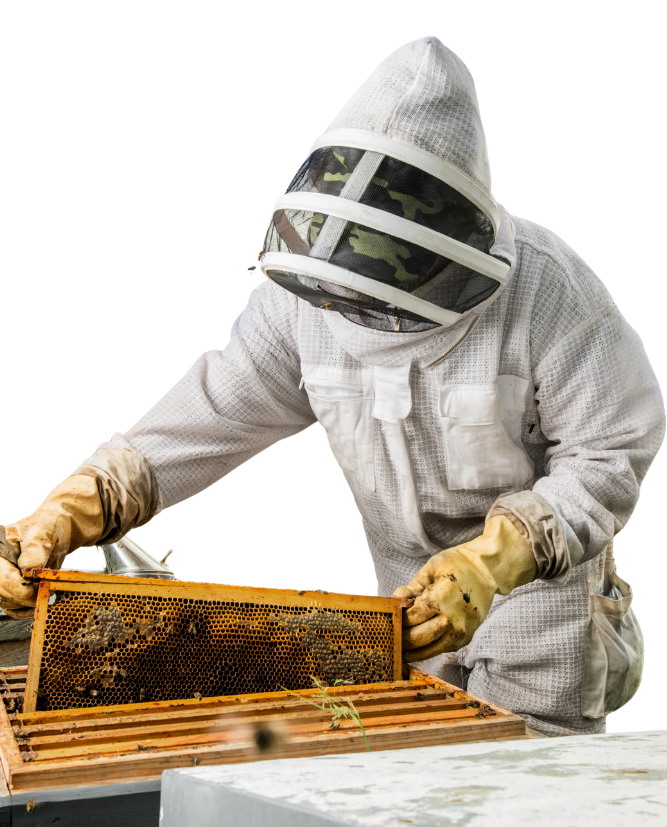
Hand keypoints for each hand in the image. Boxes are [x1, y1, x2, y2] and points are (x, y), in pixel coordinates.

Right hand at [0, 475, 103, 612]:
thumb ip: (35, 549)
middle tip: (45, 593)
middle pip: (3, 591)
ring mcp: (5, 577)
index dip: (17, 586)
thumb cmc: (49, 525)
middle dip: (25, 596)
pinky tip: (39, 600)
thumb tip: (27, 568)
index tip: (35, 590)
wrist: (59, 528)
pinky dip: (26, 608)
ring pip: (7, 601)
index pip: (2, 576)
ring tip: (46, 593)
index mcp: (0, 550)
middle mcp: (0, 565)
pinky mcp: (13, 586)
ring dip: (26, 604)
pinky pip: (13, 606)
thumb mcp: (43, 532)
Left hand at [393, 515, 536, 661]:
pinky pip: (442, 649)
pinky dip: (428, 650)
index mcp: (441, 599)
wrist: (488, 570)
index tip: (387, 621)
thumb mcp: (431, 568)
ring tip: (398, 651)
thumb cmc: (459, 564)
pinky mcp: (466, 638)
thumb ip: (412, 587)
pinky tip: (416, 649)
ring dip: (412, 652)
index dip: (397, 620)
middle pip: (418, 638)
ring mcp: (461, 631)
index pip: (411, 618)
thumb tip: (396, 600)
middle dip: (401, 640)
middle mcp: (453, 619)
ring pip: (430, 650)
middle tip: (388, 639)